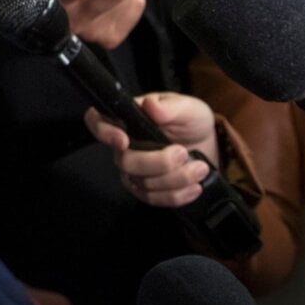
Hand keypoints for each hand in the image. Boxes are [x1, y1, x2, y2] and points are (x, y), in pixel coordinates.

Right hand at [86, 93, 217, 207]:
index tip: (124, 141)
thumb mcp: (188, 108)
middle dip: (158, 162)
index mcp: (129, 119)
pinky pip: (153, 199)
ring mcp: (133, 171)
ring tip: (199, 168)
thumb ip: (170, 107)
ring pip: (143, 183)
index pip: (98, 121)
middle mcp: (125, 146)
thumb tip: (150, 105)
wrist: (206, 146)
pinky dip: (177, 195)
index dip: (104, 132)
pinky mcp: (145, 190)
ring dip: (176, 179)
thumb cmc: (192, 122)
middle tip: (183, 153)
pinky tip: (194, 186)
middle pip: (125, 161)